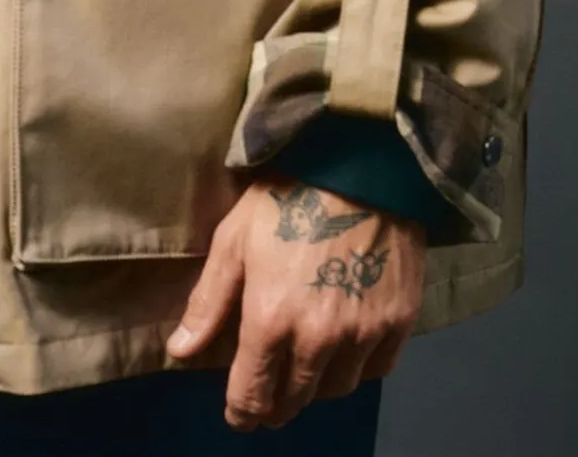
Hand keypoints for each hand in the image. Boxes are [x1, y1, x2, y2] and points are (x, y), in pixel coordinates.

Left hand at [165, 177, 426, 430]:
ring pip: (335, 390)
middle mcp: (317, 340)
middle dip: (276, 404)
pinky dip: (357, 367)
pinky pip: (375, 370)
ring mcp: (362, 334)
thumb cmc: (288, 194)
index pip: (252, 395)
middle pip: (294, 401)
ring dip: (315, 387)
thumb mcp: (234, 238)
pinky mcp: (398, 322)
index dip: (242, 411)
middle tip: (268, 395)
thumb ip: (209, 302)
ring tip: (305, 367)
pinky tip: (345, 347)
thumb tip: (179, 352)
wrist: (361, 163)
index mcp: (270, 320)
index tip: (239, 413)